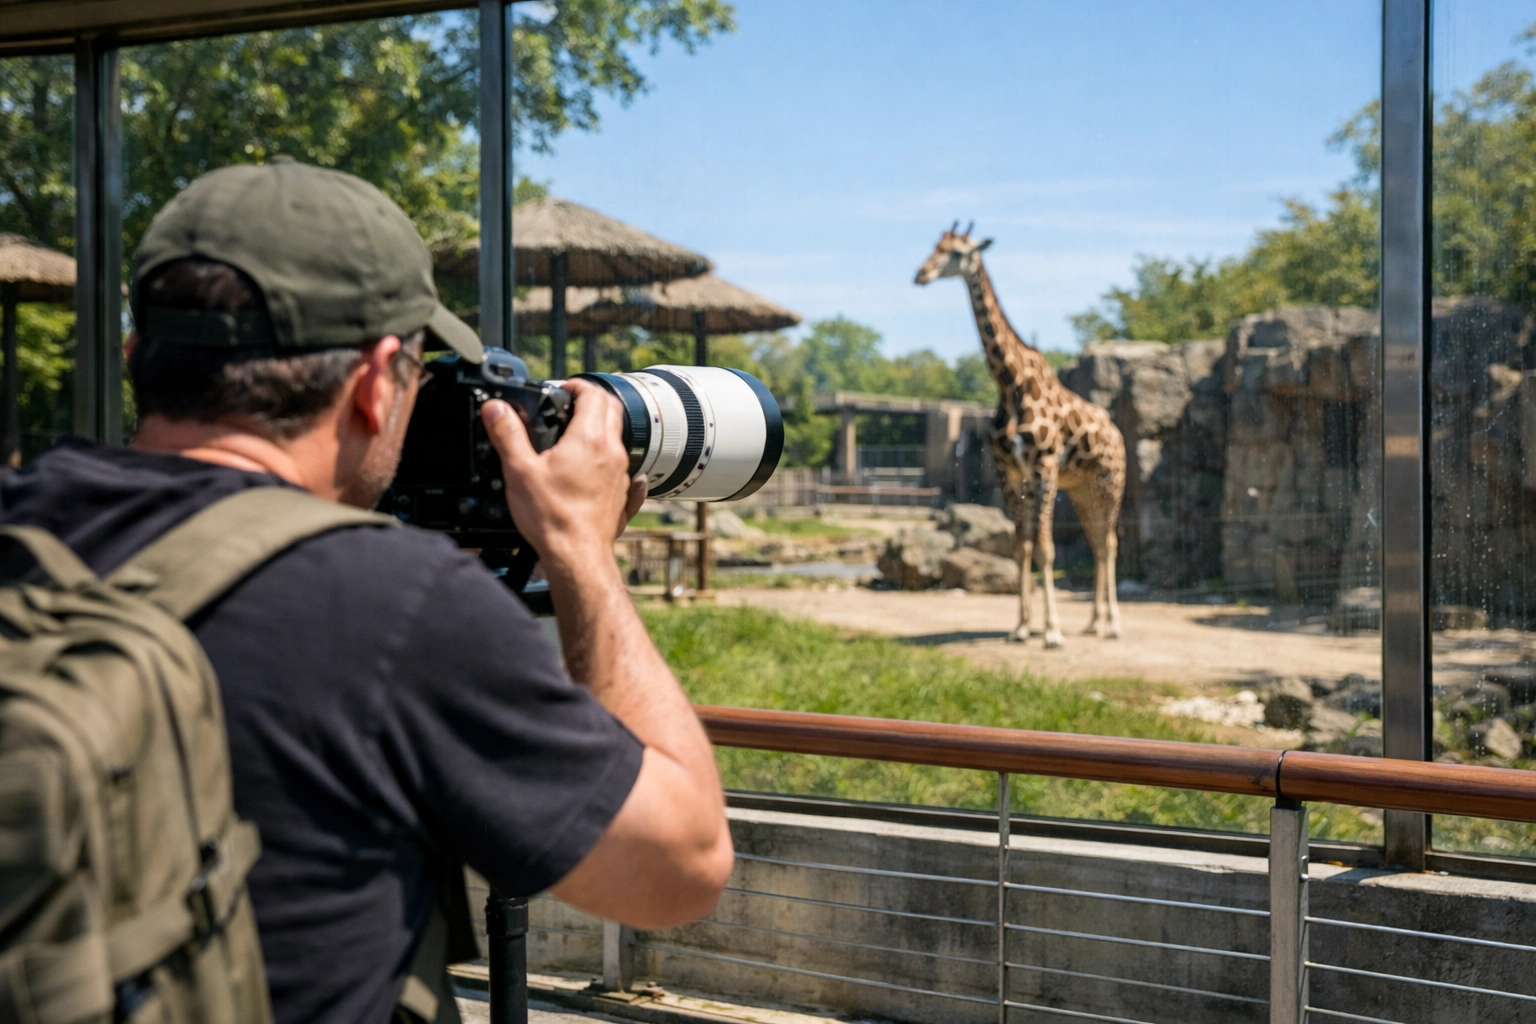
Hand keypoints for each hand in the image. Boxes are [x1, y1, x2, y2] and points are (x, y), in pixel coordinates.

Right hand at [481, 379, 645, 567]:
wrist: (578, 556)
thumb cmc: (552, 518)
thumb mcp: (519, 471)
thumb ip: (507, 434)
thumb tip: (496, 409)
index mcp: (589, 439)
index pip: (594, 393)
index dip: (576, 385)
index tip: (562, 389)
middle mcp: (611, 452)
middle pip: (611, 409)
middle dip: (591, 400)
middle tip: (568, 406)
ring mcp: (621, 473)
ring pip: (616, 437)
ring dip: (599, 428)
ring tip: (573, 436)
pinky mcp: (622, 494)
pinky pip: (624, 468)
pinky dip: (611, 459)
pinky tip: (600, 468)